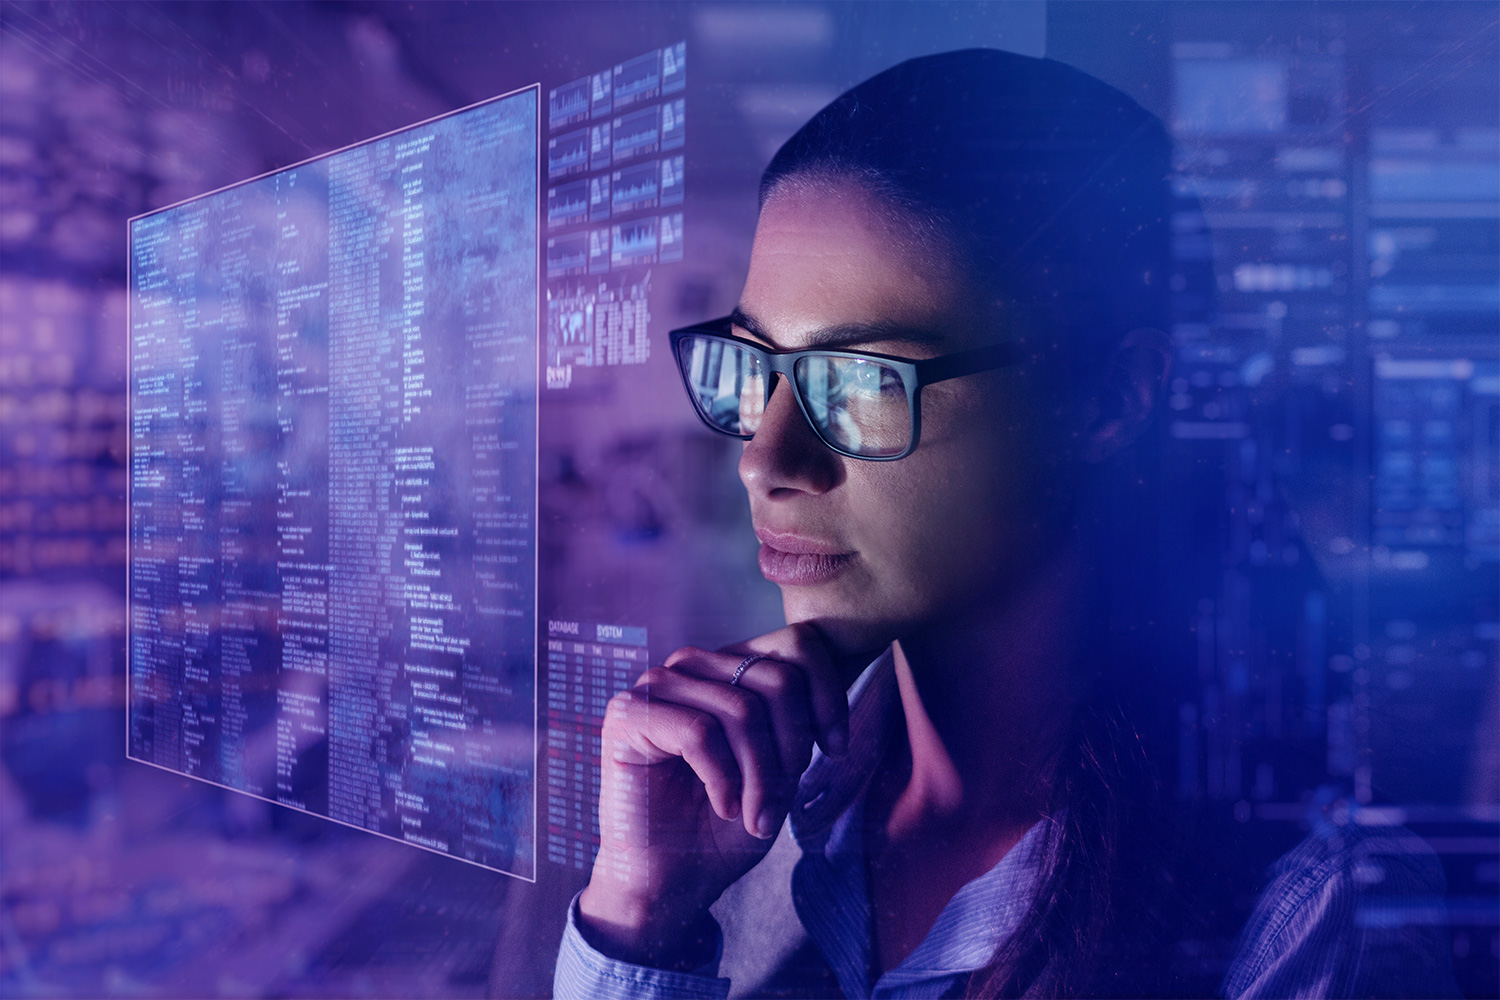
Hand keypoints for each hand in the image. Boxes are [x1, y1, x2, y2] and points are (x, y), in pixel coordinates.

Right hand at [576, 622, 848, 969]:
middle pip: (777, 679)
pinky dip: (722, 780)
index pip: (797, 646)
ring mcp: (656, 686)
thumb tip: (846, 671)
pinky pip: (699, 733)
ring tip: (755, 816)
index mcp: (728, 667)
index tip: (836, 750)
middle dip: (792, 748)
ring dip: (761, 775)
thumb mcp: (781, 768)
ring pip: (742, 709)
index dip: (828, 698)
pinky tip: (722, 808)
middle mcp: (692, 666)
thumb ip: (800, 718)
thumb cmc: (724, 828)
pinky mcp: (626, 715)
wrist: (670, 883)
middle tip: (778, 801)